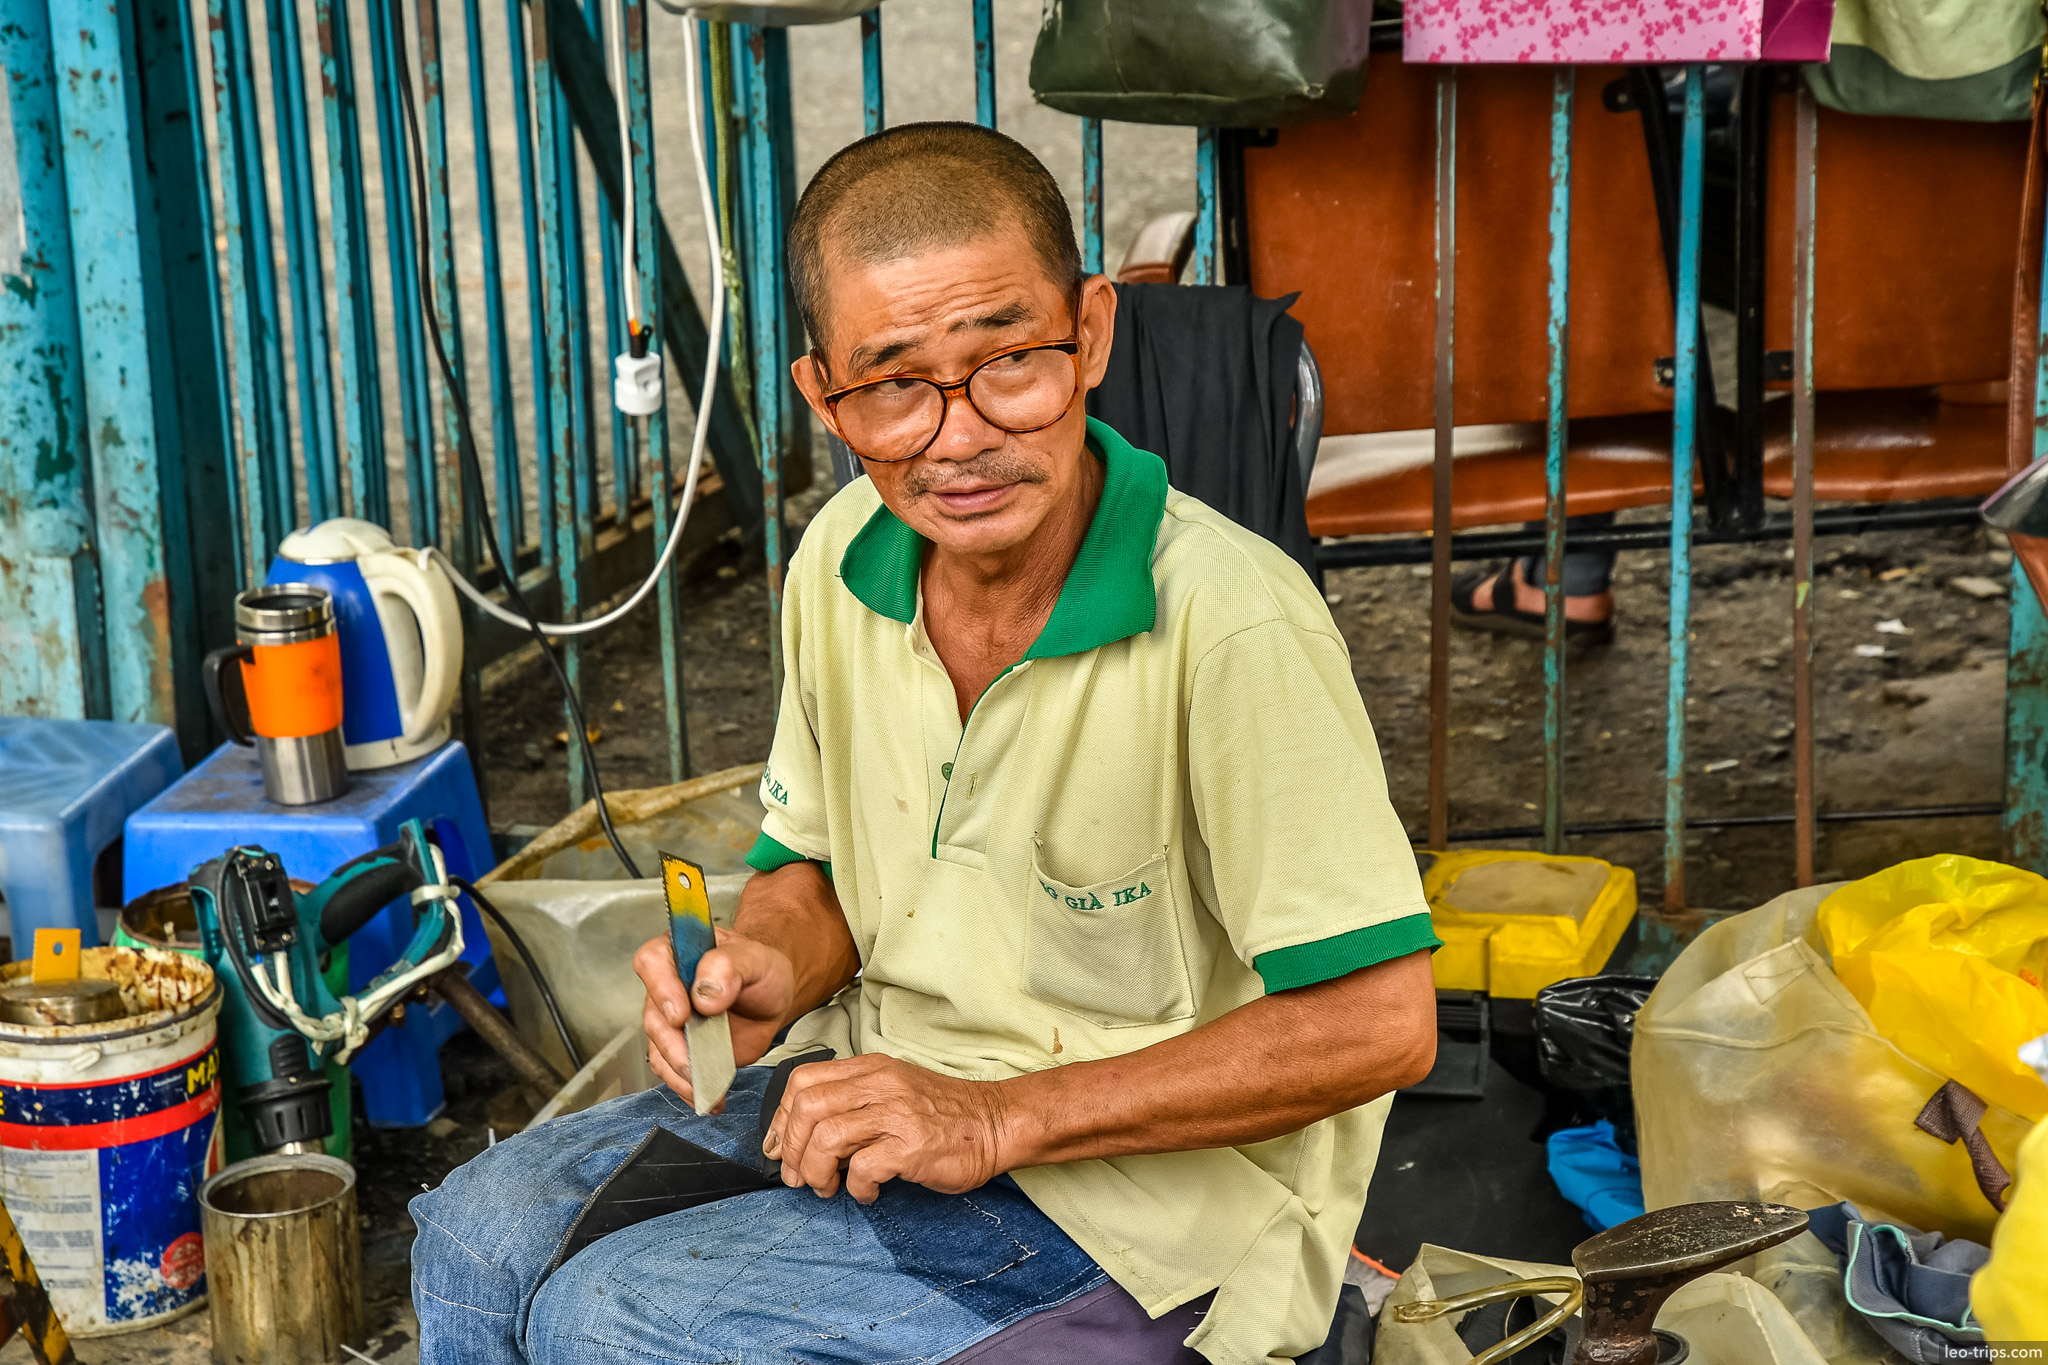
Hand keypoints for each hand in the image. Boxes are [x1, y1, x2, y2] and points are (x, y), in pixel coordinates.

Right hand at [635, 929, 796, 1109]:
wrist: (771, 995)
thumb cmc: (760, 969)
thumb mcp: (755, 958)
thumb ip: (728, 966)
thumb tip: (704, 993)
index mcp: (678, 952)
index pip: (652, 962)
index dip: (661, 989)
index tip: (681, 1014)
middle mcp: (667, 986)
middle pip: (653, 1017)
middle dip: (673, 1046)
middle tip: (694, 1063)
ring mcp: (671, 1021)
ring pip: (659, 1051)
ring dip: (681, 1074)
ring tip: (707, 1086)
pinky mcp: (682, 1049)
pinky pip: (674, 1073)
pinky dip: (691, 1088)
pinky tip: (711, 1096)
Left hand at [762, 1054, 1009, 1202]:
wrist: (995, 1123)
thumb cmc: (943, 1114)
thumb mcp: (894, 1090)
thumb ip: (853, 1101)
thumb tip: (802, 1135)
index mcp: (871, 1069)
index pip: (804, 1081)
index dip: (781, 1118)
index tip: (778, 1147)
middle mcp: (880, 1085)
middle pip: (807, 1108)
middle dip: (791, 1148)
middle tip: (796, 1176)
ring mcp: (897, 1115)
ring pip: (827, 1138)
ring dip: (816, 1172)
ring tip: (827, 1187)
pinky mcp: (911, 1147)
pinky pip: (862, 1168)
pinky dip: (855, 1188)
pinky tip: (868, 1193)